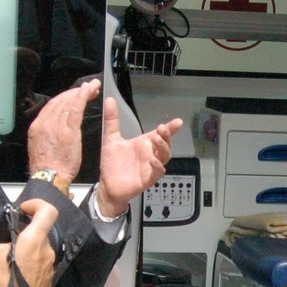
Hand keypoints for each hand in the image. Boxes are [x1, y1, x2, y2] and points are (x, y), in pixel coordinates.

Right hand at [0, 199, 58, 286]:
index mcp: (34, 241)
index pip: (48, 211)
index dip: (36, 204)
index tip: (21, 209)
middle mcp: (46, 251)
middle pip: (40, 230)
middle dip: (23, 231)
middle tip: (5, 240)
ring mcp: (49, 266)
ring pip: (39, 247)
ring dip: (25, 248)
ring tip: (5, 259)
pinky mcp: (47, 279)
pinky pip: (40, 262)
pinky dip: (28, 261)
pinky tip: (12, 272)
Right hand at [27, 78, 99, 181]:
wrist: (49, 178)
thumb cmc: (49, 168)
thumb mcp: (42, 148)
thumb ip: (48, 135)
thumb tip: (55, 129)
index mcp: (37, 127)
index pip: (51, 106)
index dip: (64, 98)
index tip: (73, 95)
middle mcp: (45, 123)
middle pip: (60, 101)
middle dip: (74, 93)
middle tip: (86, 88)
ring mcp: (56, 126)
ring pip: (69, 102)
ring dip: (81, 92)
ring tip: (91, 87)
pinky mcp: (68, 130)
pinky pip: (76, 108)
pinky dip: (82, 96)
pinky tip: (89, 91)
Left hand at [93, 97, 182, 217]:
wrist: (108, 186)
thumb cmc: (112, 164)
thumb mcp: (111, 139)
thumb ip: (112, 120)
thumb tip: (109, 101)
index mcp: (144, 144)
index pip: (160, 134)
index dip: (170, 128)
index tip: (178, 122)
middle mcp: (150, 154)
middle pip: (165, 144)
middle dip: (166, 135)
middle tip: (162, 128)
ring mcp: (150, 166)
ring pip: (164, 156)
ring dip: (163, 147)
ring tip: (156, 139)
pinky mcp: (148, 178)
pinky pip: (158, 172)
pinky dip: (157, 165)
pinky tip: (152, 159)